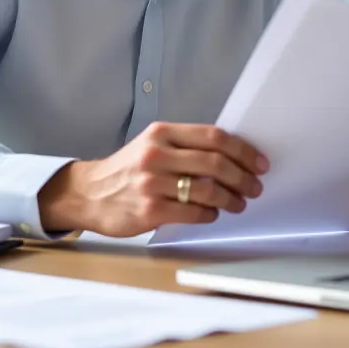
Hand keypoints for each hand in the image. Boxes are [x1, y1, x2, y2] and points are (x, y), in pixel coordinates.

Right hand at [37, 122, 267, 237]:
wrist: (89, 193)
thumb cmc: (128, 169)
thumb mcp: (153, 144)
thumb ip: (186, 145)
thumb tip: (233, 155)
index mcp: (162, 132)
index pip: (214, 136)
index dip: (243, 150)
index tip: (260, 162)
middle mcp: (157, 154)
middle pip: (216, 163)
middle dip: (243, 178)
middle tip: (255, 188)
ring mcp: (152, 183)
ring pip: (208, 190)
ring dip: (231, 199)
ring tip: (238, 204)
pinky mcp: (149, 210)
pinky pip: (193, 213)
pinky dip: (210, 215)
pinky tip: (213, 214)